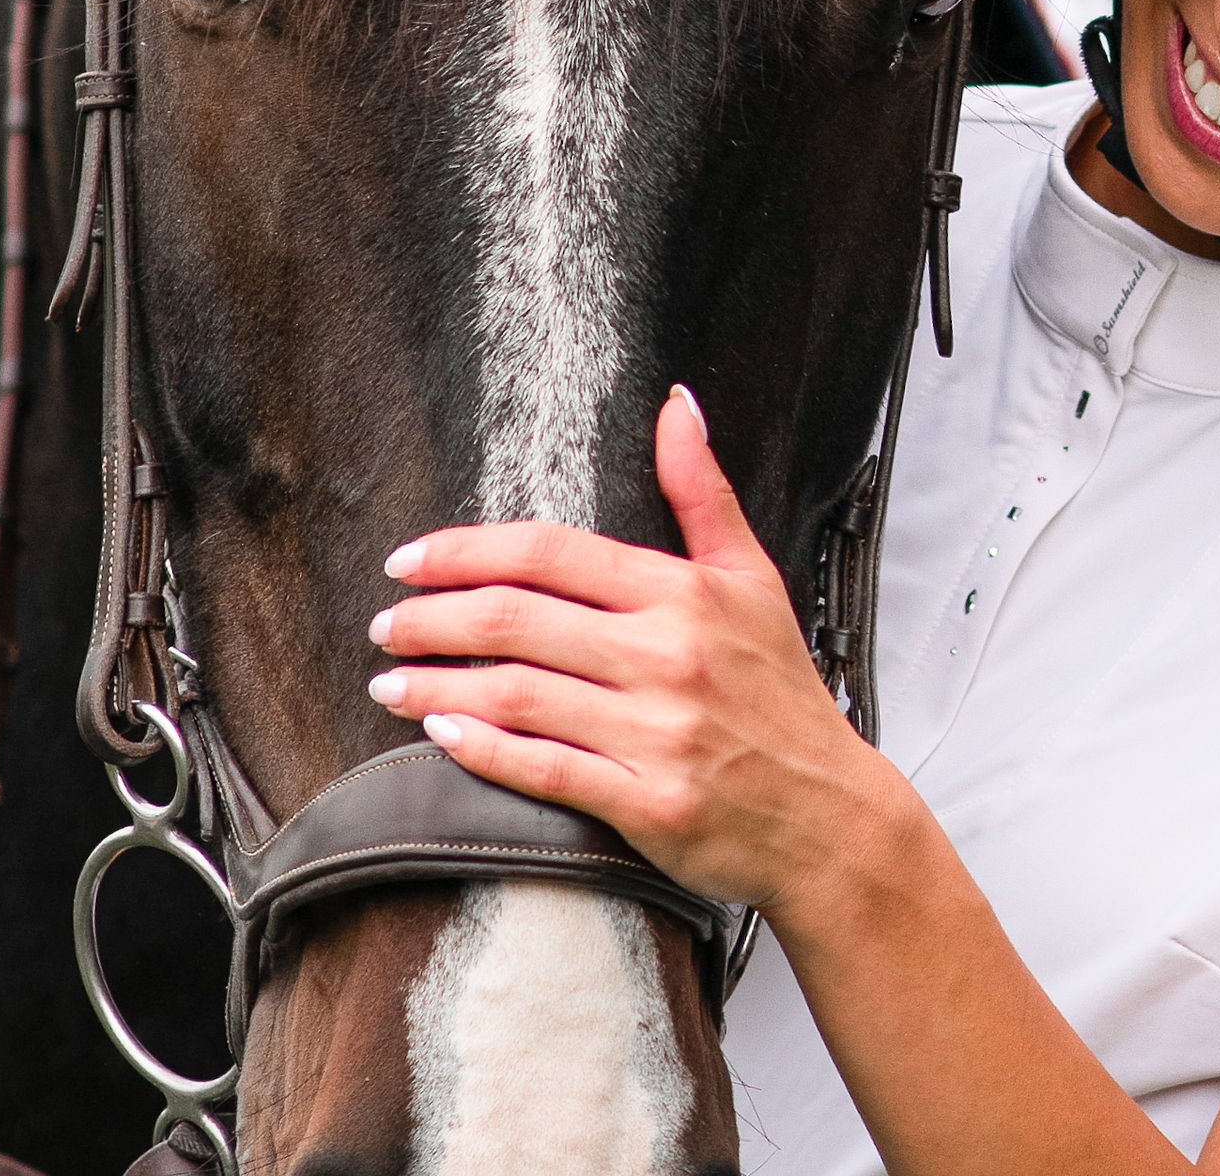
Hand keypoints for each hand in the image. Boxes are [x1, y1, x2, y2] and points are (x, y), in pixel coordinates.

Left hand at [368, 387, 903, 909]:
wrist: (831, 814)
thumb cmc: (782, 694)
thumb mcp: (755, 579)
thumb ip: (703, 491)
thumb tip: (677, 404)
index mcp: (686, 594)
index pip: (550, 554)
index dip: (464, 551)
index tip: (410, 561)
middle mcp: (668, 656)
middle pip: (516, 620)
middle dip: (431, 618)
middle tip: (388, 623)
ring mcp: (658, 732)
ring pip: (514, 694)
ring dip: (434, 684)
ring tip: (390, 680)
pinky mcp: (648, 802)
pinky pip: (543, 768)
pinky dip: (480, 748)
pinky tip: (439, 732)